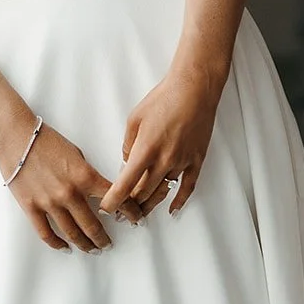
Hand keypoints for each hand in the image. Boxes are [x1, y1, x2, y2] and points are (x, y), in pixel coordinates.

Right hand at [0, 120, 146, 251]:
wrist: (15, 136)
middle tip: (109, 244)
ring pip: (72, 233)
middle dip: (104, 237)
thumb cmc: (45, 139)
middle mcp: (69, 193)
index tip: (137, 219)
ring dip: (85, 244)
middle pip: (93, 225)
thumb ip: (86, 174)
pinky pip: (46, 233)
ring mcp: (50, 202)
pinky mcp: (31, 207)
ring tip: (92, 249)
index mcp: (84, 176)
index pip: (115, 199)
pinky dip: (57, 243)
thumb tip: (95, 190)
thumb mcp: (75, 152)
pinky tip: (65, 247)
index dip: (130, 211)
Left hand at [97, 64, 226, 217]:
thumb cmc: (163, 99)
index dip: (114, 201)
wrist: (194, 89)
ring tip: (140, 213)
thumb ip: (128, 143)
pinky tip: (172, 210)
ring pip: (163, 192)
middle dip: (130, 205)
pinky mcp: (196, 161)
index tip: (107, 209)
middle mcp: (163, 161)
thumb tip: (127, 161)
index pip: (125, 184)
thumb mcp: (134, 118)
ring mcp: (181, 162)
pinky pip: (187, 188)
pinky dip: (179, 201)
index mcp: (145, 150)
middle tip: (122, 211)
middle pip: (143, 193)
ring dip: (150, 204)